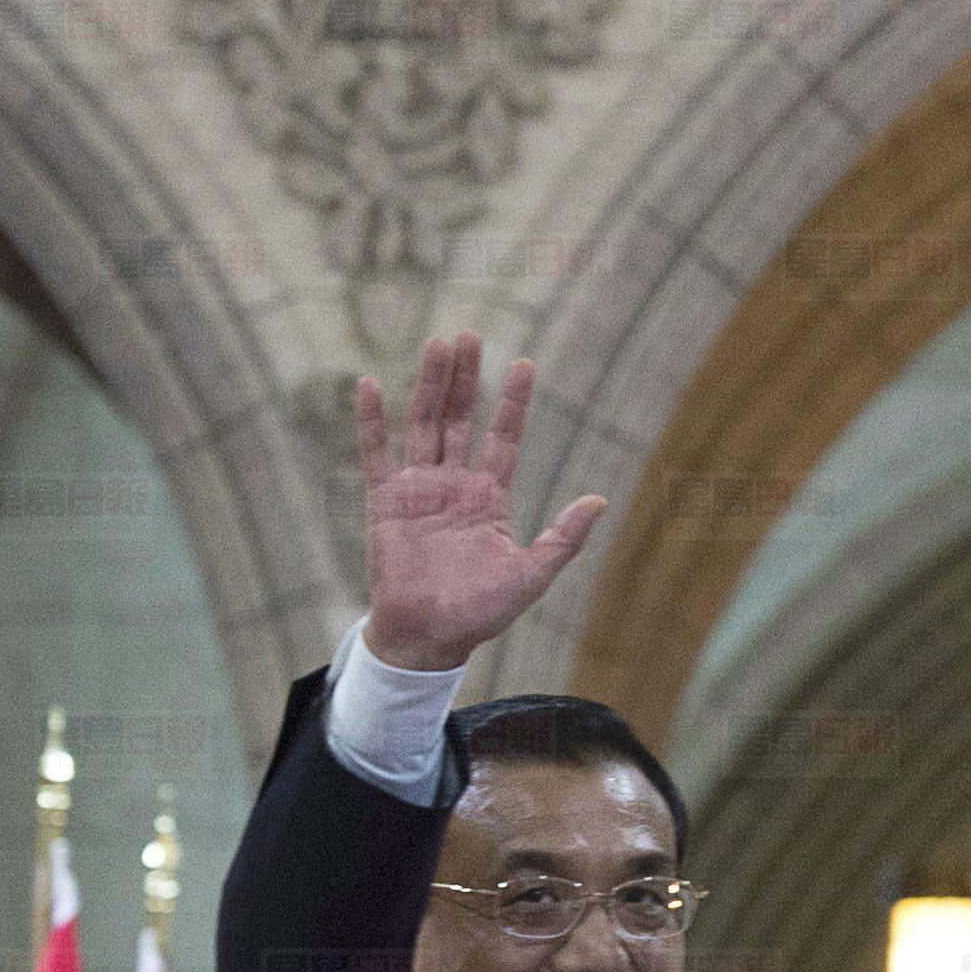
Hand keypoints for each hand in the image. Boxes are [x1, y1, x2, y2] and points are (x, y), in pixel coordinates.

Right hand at [358, 333, 608, 672]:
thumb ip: (563, 537)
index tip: (524, 364)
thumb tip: (600, 500)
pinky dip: (372, 419)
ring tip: (439, 343)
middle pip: (461, 418)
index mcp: (488, 498)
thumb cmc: (481, 613)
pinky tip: (370, 384)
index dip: (512, 402)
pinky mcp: (385, 500)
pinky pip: (376, 452)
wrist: (430, 637)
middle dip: (467, 378)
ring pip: (425, 424)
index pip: (503, 437)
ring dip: (431, 384)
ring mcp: (418, 489)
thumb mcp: (532, 574)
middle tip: (470, 334)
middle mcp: (453, 485)